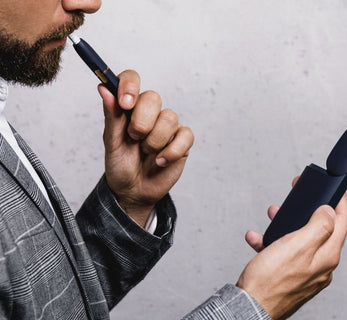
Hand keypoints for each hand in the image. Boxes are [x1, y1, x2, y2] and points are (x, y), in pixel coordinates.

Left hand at [99, 70, 193, 225]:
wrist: (133, 192)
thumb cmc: (121, 166)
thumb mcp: (111, 143)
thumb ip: (112, 116)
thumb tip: (104, 88)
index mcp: (130, 108)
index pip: (132, 79)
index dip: (130, 85)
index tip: (125, 103)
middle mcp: (150, 113)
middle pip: (153, 97)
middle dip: (141, 122)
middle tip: (134, 138)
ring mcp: (168, 127)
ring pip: (170, 118)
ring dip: (154, 141)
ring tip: (146, 153)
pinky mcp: (183, 142)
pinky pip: (185, 136)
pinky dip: (171, 151)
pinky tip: (161, 161)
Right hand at [237, 177, 346, 319]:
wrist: (249, 308)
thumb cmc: (270, 281)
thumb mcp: (297, 246)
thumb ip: (318, 226)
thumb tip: (330, 211)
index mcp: (327, 256)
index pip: (342, 222)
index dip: (340, 202)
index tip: (335, 188)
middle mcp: (321, 266)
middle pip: (320, 229)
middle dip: (307, 210)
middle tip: (298, 197)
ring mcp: (306, 272)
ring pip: (300, 239)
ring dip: (286, 224)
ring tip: (273, 215)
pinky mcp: (290, 277)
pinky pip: (285, 253)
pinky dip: (272, 242)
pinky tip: (257, 238)